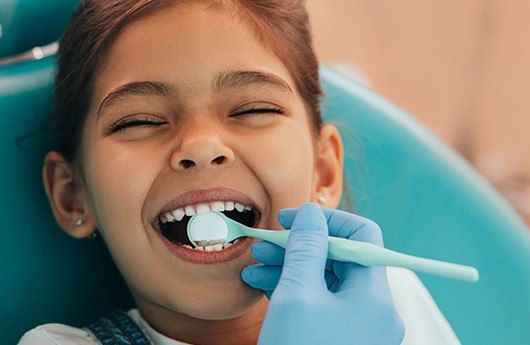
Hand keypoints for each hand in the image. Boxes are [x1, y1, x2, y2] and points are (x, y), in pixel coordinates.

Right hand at [241, 202, 403, 344]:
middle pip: (340, 259)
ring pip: (325, 282)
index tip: (291, 219)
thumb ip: (306, 249)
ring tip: (256, 265)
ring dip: (290, 267)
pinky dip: (293, 291)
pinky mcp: (339, 340)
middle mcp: (372, 311)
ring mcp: (357, 327)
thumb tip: (312, 214)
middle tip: (266, 242)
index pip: (362, 236)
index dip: (326, 220)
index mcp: (374, 296)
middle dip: (300, 246)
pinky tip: (262, 285)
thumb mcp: (297, 296)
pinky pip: (319, 304)